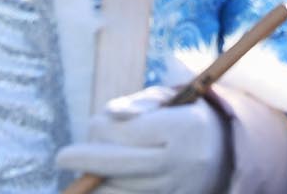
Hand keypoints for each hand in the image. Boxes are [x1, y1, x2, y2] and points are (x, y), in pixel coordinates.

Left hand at [54, 86, 229, 193]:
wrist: (225, 155)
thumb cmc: (185, 119)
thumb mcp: (168, 100)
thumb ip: (137, 104)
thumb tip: (108, 115)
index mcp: (183, 128)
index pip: (129, 132)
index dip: (101, 129)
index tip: (93, 125)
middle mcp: (181, 162)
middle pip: (121, 164)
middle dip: (86, 160)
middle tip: (62, 158)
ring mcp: (176, 188)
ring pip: (121, 190)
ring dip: (97, 182)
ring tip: (89, 172)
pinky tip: (101, 186)